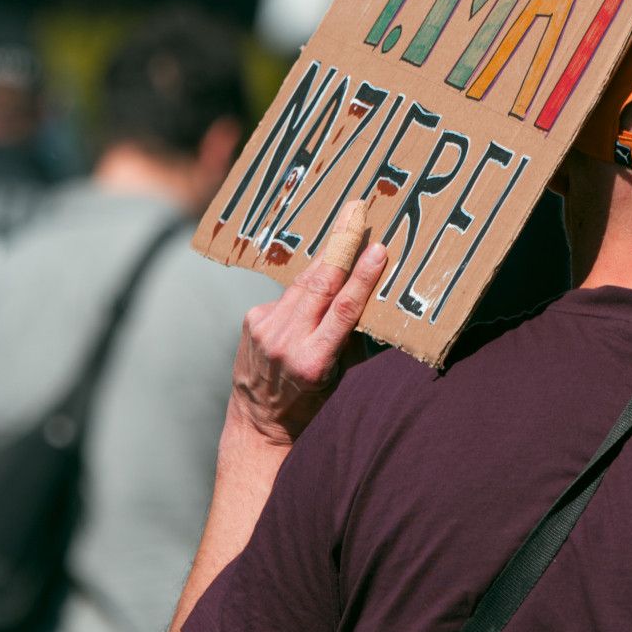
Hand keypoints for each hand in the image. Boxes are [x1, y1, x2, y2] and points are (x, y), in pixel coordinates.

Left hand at [231, 202, 387, 445]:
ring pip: (303, 283)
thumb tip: (370, 298)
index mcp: (313, 362)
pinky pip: (288, 295)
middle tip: (356, 209)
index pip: (343, 310)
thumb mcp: (341, 380)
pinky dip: (306, 287)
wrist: (258, 422)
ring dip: (326, 257)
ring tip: (346, 226)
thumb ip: (351, 340)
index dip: (363, 277)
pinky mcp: (253, 320)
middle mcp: (285, 342)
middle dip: (341, 244)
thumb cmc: (312, 405)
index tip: (378, 249)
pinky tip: (319, 280)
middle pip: (319, 283)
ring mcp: (265, 329)